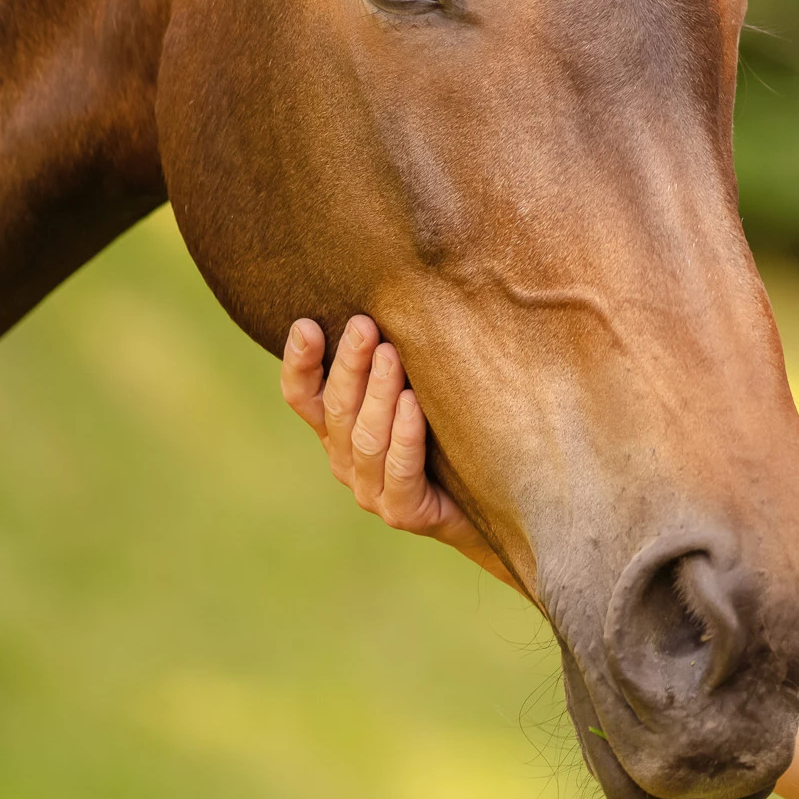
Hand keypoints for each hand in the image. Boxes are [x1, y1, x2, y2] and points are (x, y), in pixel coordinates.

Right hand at [281, 315, 524, 594]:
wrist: (496, 498)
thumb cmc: (457, 427)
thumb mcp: (426, 385)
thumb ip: (405, 352)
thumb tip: (416, 286)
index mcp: (340, 428)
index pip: (304, 395)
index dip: (301, 363)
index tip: (307, 324)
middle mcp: (346, 458)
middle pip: (337, 408)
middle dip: (350, 364)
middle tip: (366, 325)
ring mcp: (371, 490)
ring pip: (365, 438)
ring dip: (377, 393)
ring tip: (392, 354)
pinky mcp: (404, 513)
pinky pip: (400, 473)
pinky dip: (405, 436)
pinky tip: (413, 404)